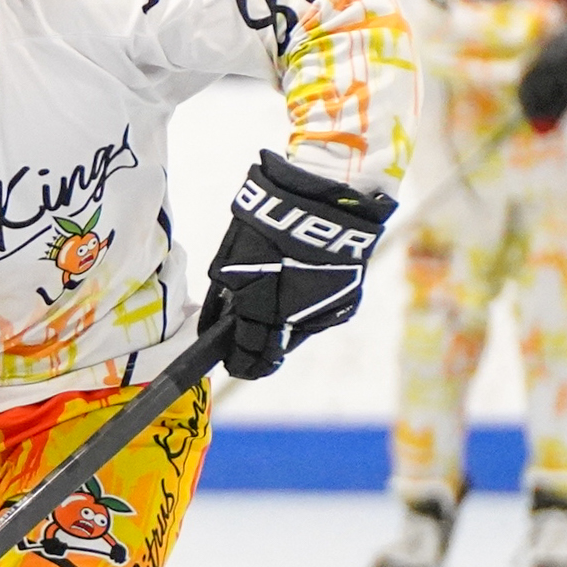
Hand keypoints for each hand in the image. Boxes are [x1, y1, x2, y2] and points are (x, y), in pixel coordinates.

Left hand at [204, 149, 396, 378]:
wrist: (324, 202)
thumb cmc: (269, 225)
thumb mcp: (233, 261)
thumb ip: (227, 296)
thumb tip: (220, 319)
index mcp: (264, 314)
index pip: (248, 355)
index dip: (239, 362)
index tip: (233, 364)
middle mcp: (296, 322)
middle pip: (275, 350)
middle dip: (261, 348)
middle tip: (249, 345)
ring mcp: (325, 313)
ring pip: (299, 331)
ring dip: (286, 325)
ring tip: (277, 306)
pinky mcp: (346, 301)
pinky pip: (321, 313)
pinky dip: (308, 307)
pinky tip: (302, 288)